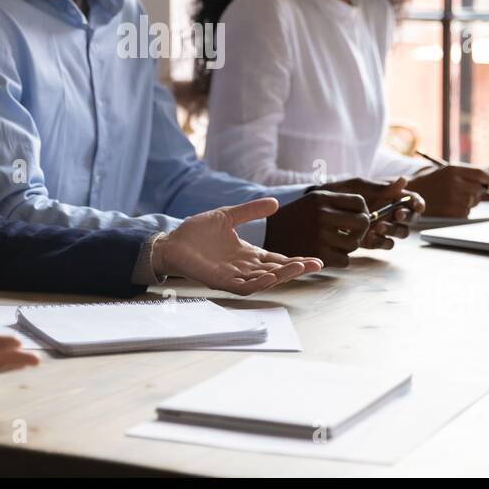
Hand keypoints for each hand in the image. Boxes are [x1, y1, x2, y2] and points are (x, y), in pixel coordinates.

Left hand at [154, 198, 322, 290]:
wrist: (172, 241)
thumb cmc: (196, 233)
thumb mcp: (227, 216)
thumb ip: (250, 210)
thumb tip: (275, 202)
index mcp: (247, 254)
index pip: (276, 259)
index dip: (294, 260)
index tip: (314, 259)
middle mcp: (243, 267)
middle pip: (276, 271)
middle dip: (296, 269)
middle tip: (317, 265)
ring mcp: (233, 275)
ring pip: (264, 280)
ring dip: (282, 275)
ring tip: (300, 267)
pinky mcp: (220, 280)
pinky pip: (243, 286)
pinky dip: (258, 282)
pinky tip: (271, 276)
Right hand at [267, 181, 404, 267]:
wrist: (266, 235)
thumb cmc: (297, 218)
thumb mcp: (315, 201)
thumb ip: (343, 199)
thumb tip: (400, 183)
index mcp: (322, 197)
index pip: (359, 202)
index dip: (362, 212)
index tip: (355, 218)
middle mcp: (321, 214)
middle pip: (362, 222)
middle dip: (361, 230)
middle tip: (351, 233)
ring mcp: (319, 235)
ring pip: (355, 243)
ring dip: (349, 246)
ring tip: (336, 243)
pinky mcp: (316, 254)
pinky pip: (345, 261)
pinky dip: (340, 260)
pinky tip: (327, 254)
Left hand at [312, 176, 420, 244]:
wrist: (321, 207)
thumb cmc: (343, 190)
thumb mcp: (360, 186)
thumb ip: (382, 187)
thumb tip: (404, 179)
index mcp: (392, 197)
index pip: (413, 200)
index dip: (418, 203)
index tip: (416, 205)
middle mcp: (391, 213)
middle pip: (410, 219)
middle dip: (407, 217)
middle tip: (397, 214)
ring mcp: (384, 227)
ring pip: (400, 233)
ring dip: (394, 230)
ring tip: (379, 225)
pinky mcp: (373, 240)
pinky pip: (385, 243)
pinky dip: (382, 241)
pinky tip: (371, 235)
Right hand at [407, 163, 488, 216]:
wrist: (410, 194)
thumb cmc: (432, 182)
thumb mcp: (447, 171)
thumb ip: (469, 174)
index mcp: (453, 170)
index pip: (481, 174)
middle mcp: (454, 183)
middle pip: (479, 190)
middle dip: (476, 192)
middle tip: (462, 191)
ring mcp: (452, 198)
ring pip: (473, 202)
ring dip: (468, 202)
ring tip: (452, 198)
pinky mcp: (451, 211)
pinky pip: (466, 212)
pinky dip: (461, 210)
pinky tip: (448, 206)